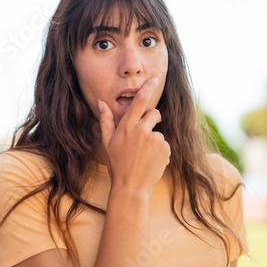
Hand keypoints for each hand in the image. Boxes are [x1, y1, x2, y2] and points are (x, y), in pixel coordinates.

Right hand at [99, 77, 170, 196]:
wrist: (131, 187)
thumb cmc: (117, 164)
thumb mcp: (107, 142)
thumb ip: (106, 120)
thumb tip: (101, 102)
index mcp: (127, 126)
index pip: (140, 101)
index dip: (148, 87)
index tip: (154, 78)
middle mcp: (142, 130)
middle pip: (154, 113)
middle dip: (152, 119)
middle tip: (145, 135)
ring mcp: (154, 139)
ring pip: (159, 132)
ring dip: (154, 140)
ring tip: (144, 155)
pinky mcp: (165, 149)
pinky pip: (165, 144)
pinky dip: (160, 151)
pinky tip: (151, 161)